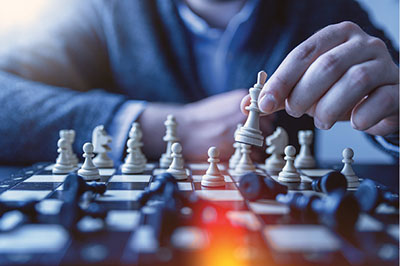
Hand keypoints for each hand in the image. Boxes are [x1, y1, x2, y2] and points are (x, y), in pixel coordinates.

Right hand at [140, 89, 273, 161]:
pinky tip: (237, 155)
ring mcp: (240, 130)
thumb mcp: (223, 103)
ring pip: (262, 143)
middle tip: (247, 140)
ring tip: (241, 148)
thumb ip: (242, 108)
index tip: (257, 127)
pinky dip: (250, 158)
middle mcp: (244, 114)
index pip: (268, 112)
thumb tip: (258, 115)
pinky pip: (254, 156)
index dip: (263, 122)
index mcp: (242, 99)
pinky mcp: (234, 147)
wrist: (183, 129)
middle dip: (260, 135)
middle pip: (267, 128)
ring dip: (256, 148)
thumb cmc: (201, 118)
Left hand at [242, 21, 398, 135]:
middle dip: (304, 94)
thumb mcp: (308, 88)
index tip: (264, 104)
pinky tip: (354, 122)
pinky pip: (380, 101)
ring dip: (329, 108)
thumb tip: (248, 104)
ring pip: (355, 81)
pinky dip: (362, 117)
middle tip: (296, 112)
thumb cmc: (340, 91)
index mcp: (336, 36)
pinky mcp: (398, 88)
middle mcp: (363, 44)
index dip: (281, 80)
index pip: (303, 53)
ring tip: (321, 121)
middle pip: (327, 65)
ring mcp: (385, 64)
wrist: (381, 100)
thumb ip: (281, 94)